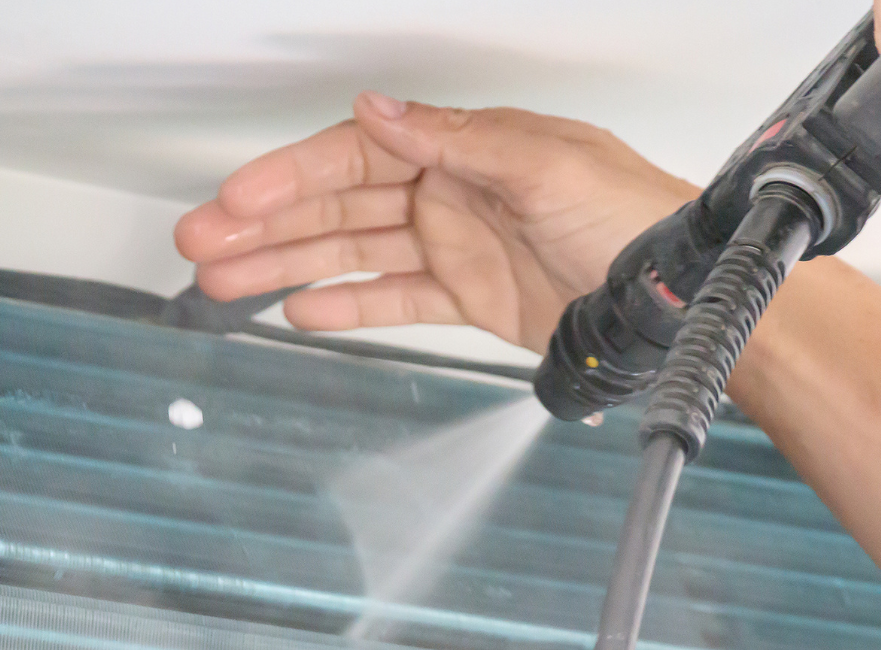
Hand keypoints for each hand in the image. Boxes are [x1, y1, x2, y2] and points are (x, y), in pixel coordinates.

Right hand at [174, 92, 696, 354]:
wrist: (679, 297)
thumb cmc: (635, 218)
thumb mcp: (543, 167)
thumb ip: (454, 141)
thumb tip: (381, 109)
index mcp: (464, 148)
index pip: (354, 156)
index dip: (290, 177)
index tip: (237, 197)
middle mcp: (452, 192)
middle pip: (336, 205)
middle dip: (265, 225)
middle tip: (201, 244)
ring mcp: (456, 245)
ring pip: (351, 254)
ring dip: (286, 266)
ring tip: (225, 282)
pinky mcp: (470, 298)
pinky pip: (392, 300)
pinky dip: (345, 306)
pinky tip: (299, 310)